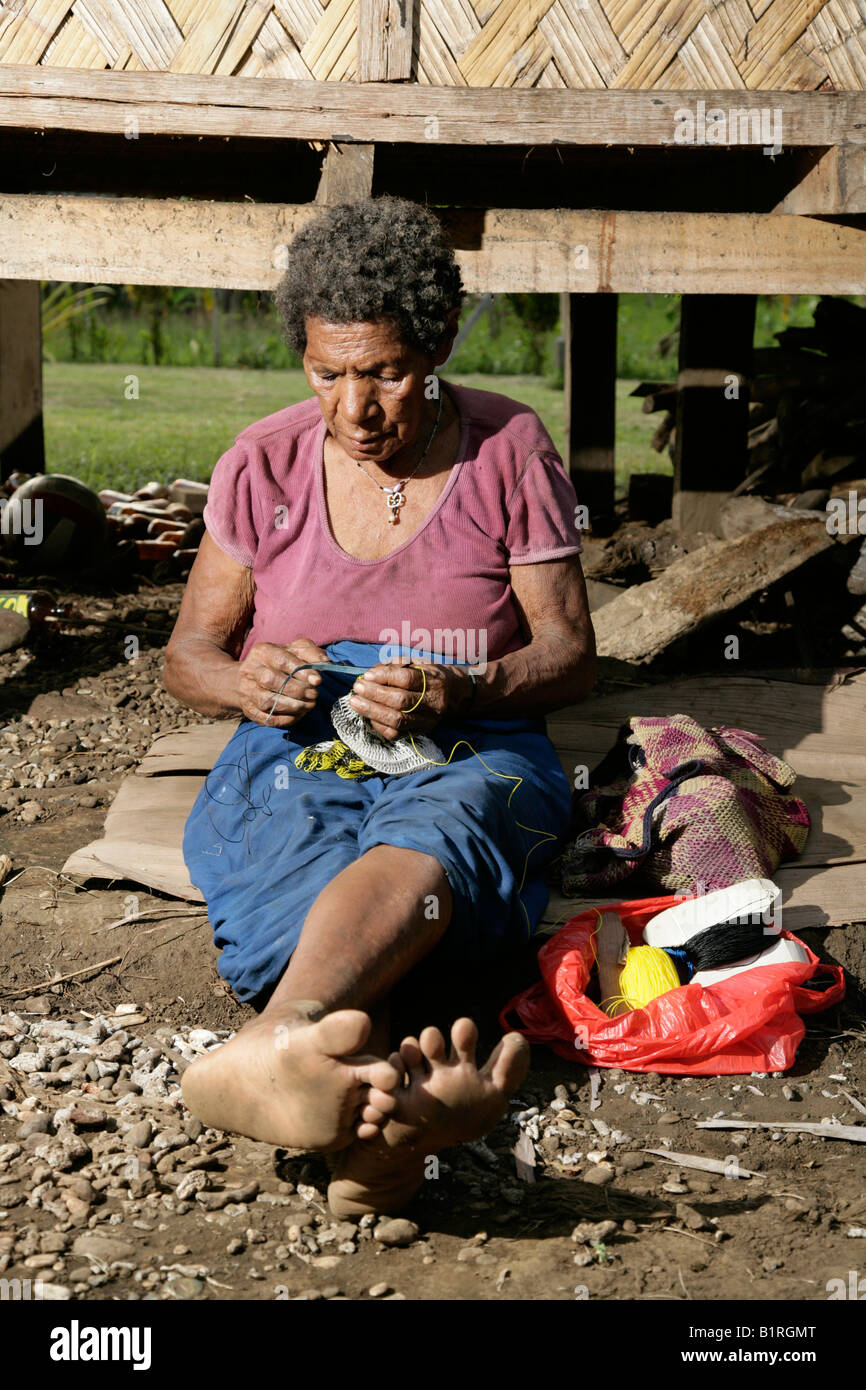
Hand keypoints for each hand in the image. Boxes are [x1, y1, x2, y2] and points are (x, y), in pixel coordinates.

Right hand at [237, 638, 328, 727]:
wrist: (251, 678)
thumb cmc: (279, 662)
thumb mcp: (295, 651)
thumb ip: (311, 653)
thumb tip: (325, 663)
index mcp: (262, 652)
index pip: (281, 660)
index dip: (301, 671)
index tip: (317, 680)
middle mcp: (250, 670)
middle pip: (271, 680)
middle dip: (297, 689)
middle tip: (314, 694)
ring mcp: (247, 691)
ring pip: (269, 702)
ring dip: (294, 706)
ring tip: (310, 704)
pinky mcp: (250, 710)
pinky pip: (268, 718)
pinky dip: (287, 718)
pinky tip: (299, 713)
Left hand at [347, 658, 472, 740]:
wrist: (456, 695)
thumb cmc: (432, 675)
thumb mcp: (420, 663)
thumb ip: (396, 666)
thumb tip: (370, 674)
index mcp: (435, 681)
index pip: (407, 679)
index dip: (385, 677)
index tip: (367, 675)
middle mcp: (433, 702)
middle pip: (401, 701)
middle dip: (374, 695)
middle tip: (357, 688)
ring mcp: (427, 720)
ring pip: (397, 720)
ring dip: (372, 711)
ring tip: (355, 702)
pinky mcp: (420, 732)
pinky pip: (396, 733)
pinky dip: (379, 725)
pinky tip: (368, 715)